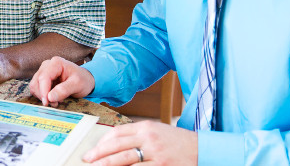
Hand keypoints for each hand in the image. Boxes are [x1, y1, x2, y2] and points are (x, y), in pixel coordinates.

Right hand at [29, 56, 93, 106]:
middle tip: (55, 104)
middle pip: (37, 82)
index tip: (47, 103)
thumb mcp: (78, 85)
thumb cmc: (83, 80)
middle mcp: (47, 65)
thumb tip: (50, 97)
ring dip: (42, 96)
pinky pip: (36, 89)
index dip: (43, 91)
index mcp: (56, 63)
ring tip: (56, 101)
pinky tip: (53, 98)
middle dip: (44, 95)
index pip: (44, 77)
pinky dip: (42, 96)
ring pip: (34, 86)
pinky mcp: (42, 79)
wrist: (84, 81)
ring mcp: (44, 71)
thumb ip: (64, 90)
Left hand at [81, 121, 195, 164]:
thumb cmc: (177, 141)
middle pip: (117, 146)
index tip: (92, 151)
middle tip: (87, 160)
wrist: (202, 149)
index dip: (102, 143)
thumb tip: (112, 144)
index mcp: (146, 127)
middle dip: (99, 155)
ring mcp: (156, 153)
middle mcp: (149, 138)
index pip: (117, 133)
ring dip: (107, 165)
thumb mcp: (157, 131)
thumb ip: (137, 136)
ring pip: (125, 160)